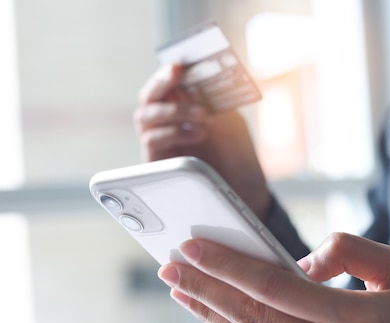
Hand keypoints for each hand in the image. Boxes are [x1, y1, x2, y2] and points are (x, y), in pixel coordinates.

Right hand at [133, 64, 270, 218]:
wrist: (244, 192)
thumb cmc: (237, 155)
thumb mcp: (231, 123)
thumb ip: (213, 104)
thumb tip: (195, 87)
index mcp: (184, 108)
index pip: (167, 84)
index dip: (168, 72)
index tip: (177, 63)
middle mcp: (168, 123)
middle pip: (149, 97)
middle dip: (161, 83)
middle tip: (177, 75)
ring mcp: (161, 142)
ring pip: (144, 116)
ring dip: (172, 111)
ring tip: (202, 116)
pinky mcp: (157, 163)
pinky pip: (152, 140)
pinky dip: (173, 132)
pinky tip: (198, 133)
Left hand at [157, 232, 389, 322]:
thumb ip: (350, 251)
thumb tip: (297, 263)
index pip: (275, 288)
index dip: (229, 266)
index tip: (194, 246)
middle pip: (252, 318)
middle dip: (205, 288)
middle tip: (171, 265)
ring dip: (211, 315)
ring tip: (181, 289)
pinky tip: (216, 318)